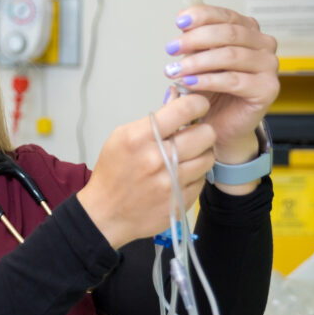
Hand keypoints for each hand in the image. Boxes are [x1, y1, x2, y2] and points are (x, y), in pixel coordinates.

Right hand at [78, 92, 214, 249]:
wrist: (105, 215)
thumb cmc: (113, 174)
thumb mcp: (121, 138)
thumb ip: (152, 120)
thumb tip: (178, 99)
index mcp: (140, 138)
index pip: (185, 109)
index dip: (197, 103)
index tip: (198, 106)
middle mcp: (158, 159)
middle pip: (206, 134)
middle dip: (202, 131)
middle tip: (193, 136)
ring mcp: (171, 183)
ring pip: (208, 157)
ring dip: (201, 154)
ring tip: (186, 157)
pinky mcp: (180, 201)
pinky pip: (202, 180)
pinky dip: (194, 176)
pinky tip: (178, 177)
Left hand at [163, 4, 279, 163]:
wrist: (222, 126)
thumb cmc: (212, 93)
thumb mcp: (199, 62)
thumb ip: (195, 44)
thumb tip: (183, 26)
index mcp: (250, 31)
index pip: (226, 16)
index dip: (202, 15)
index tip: (179, 21)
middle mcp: (264, 45)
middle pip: (229, 33)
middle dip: (196, 39)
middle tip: (171, 49)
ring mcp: (269, 66)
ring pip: (231, 56)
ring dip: (198, 61)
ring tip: (175, 70)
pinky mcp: (267, 89)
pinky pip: (234, 80)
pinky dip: (208, 80)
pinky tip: (189, 83)